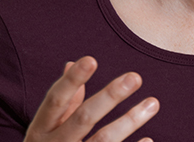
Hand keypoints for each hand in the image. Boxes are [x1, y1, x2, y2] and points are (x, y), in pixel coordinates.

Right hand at [24, 56, 158, 141]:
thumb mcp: (46, 129)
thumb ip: (63, 102)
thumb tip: (71, 63)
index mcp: (40, 130)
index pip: (55, 100)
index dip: (72, 80)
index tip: (91, 59)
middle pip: (83, 118)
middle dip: (109, 96)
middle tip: (136, 76)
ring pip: (103, 141)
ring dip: (130, 121)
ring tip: (153, 102)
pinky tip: (148, 140)